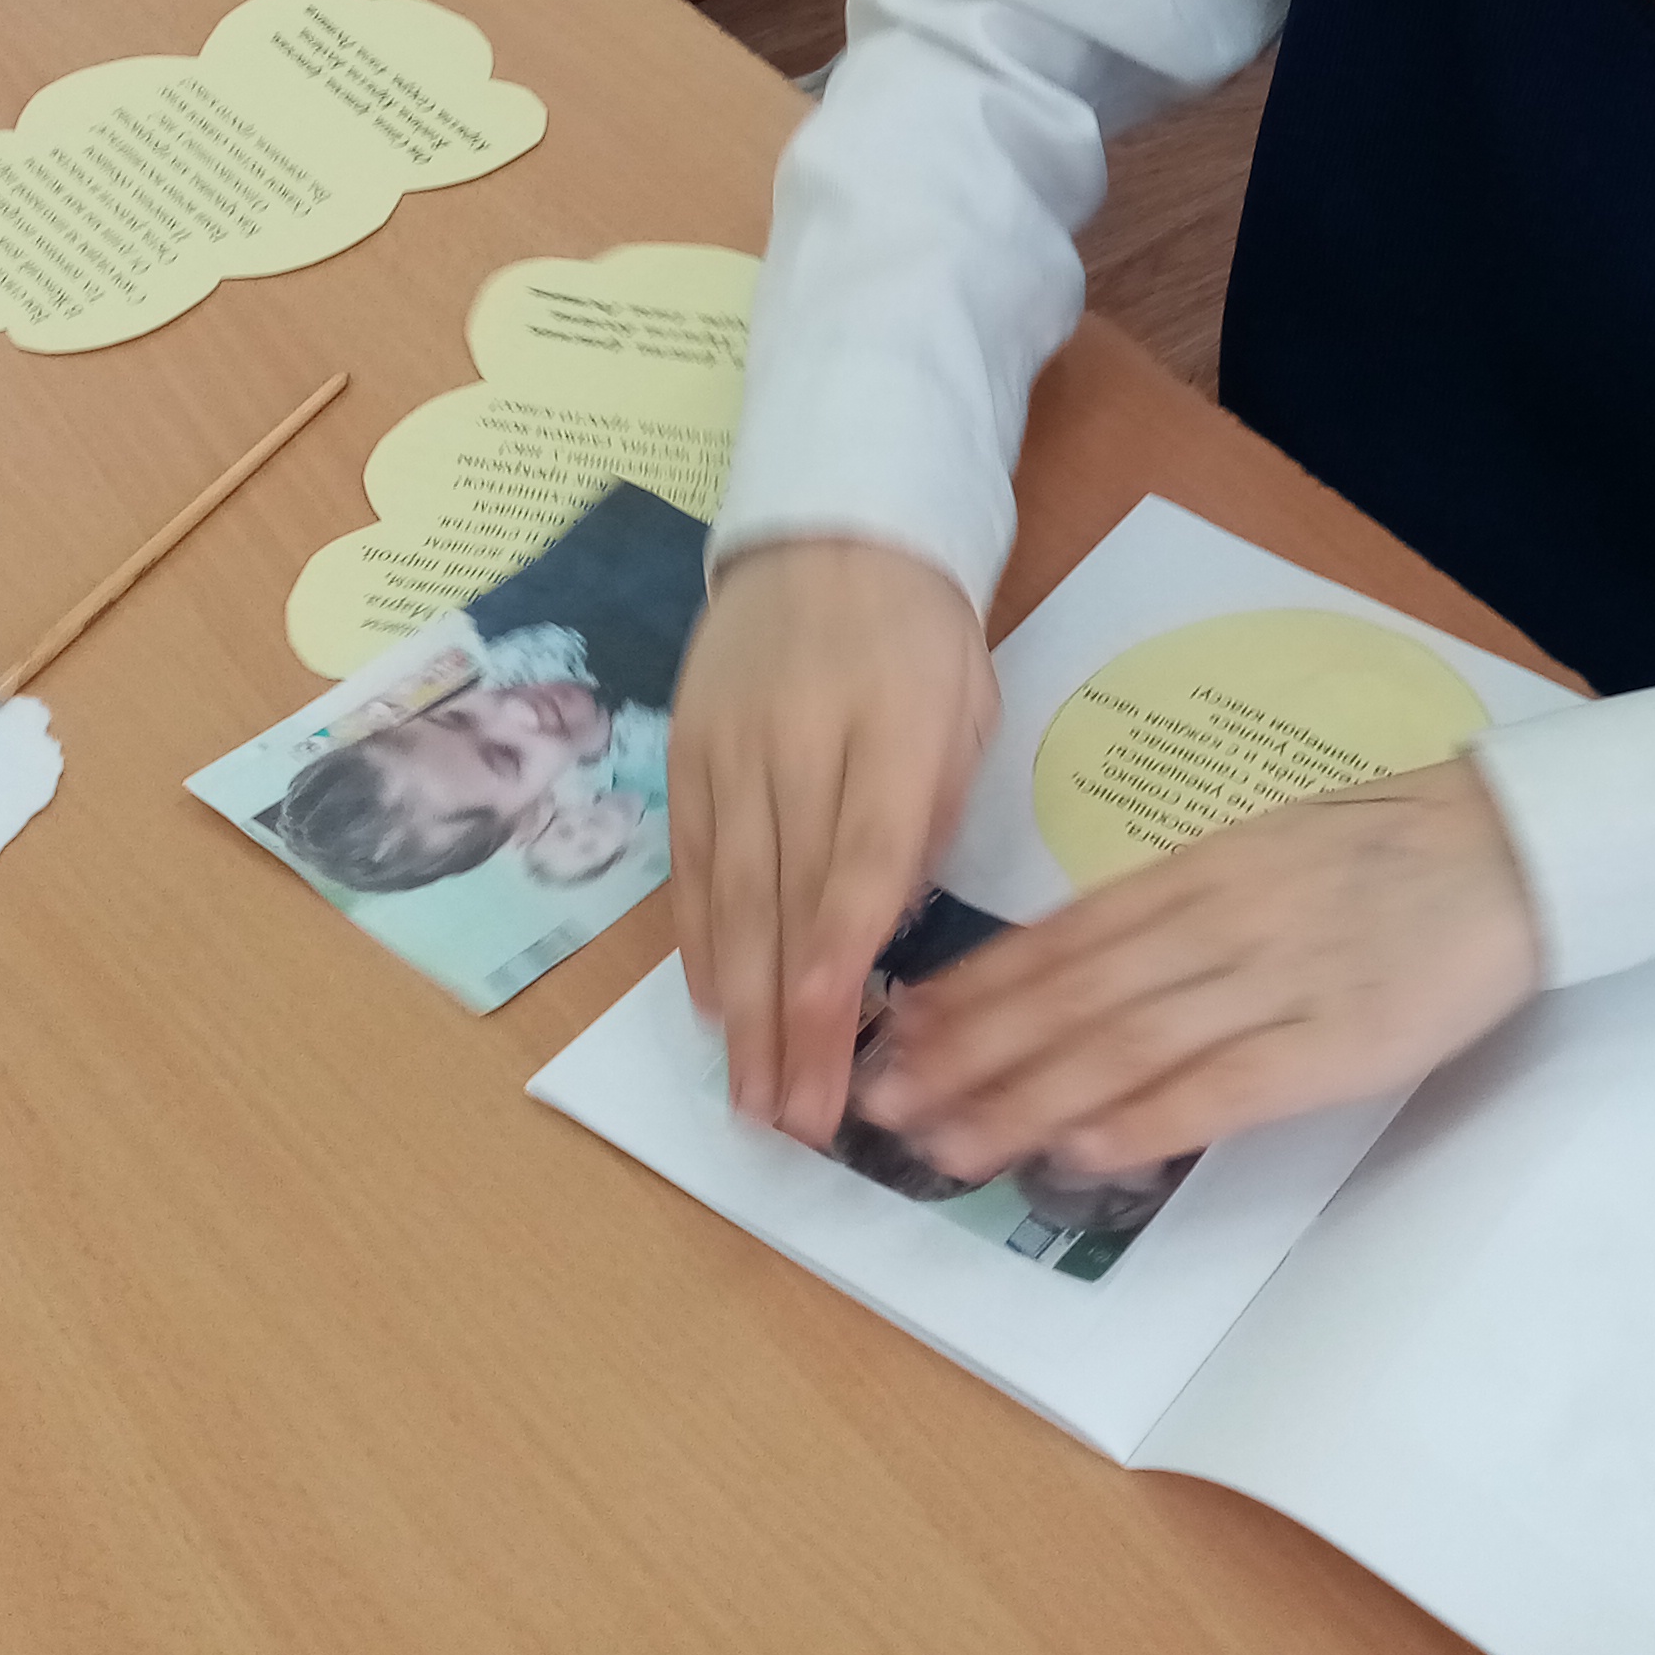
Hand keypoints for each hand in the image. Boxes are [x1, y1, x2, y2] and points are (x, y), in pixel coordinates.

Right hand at [670, 538, 995, 1142]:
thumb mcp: (969, 710)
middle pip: (788, 900)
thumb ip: (933, 816)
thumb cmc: (922, 634)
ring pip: (731, 895)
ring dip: (738, 1007)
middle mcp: (801, 744)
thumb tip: (888, 931)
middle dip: (786, 1024)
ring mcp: (732, 749)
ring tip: (747, 1097)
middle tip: (791, 1123)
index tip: (826, 1047)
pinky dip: (697, 941)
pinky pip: (689, 864)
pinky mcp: (686, 751)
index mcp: (894, 731)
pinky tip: (708, 1008)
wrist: (828, 531)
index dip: (836, 959)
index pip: (863, 862)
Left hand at [851, 757, 1541, 1181]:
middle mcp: (1216, 921)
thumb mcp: (1260, 851)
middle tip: (883, 1102)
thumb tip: (1074, 962)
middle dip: (967, 1053)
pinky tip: (1086, 1149)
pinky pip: (1227, 1083)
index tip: (895, 1032)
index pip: (1057, 937)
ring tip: (949, 1144)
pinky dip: (1151, 1117)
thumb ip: (1174, 905)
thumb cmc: (1384, 850)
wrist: (1511, 844)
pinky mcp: (1337, 1038)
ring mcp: (1275, 978)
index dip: (970, 990)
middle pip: (1069, 995)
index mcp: (1196, 872)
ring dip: (1028, 1097)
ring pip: (1125, 1043)